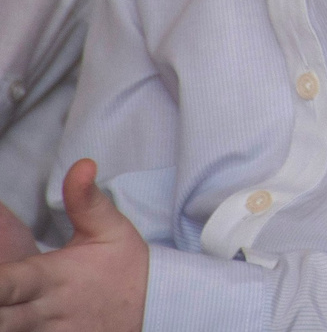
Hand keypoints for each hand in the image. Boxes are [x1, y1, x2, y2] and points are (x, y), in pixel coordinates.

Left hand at [0, 159, 146, 331]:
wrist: (155, 310)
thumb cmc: (125, 266)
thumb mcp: (110, 228)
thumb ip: (86, 200)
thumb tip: (82, 164)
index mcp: (52, 278)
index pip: (6, 284)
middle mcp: (44, 312)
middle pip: (0, 319)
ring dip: (2, 322)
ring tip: (4, 305)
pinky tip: (14, 319)